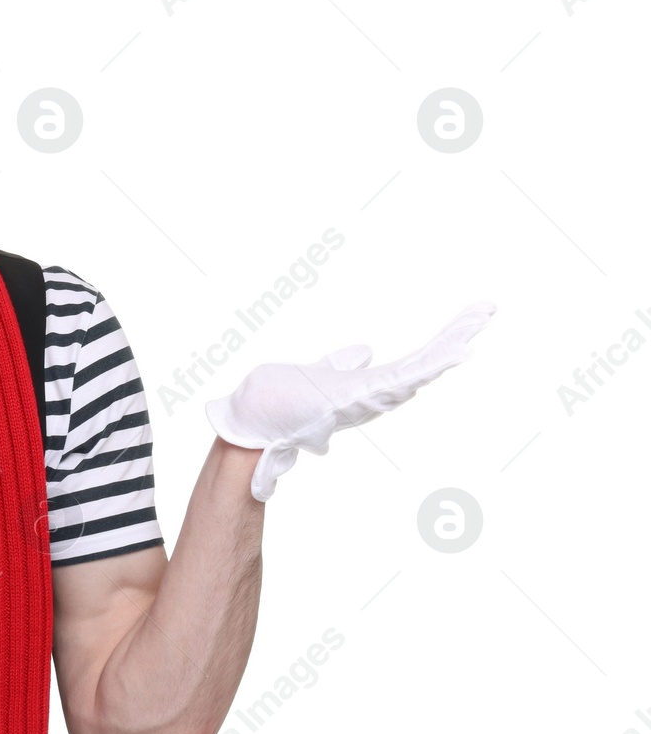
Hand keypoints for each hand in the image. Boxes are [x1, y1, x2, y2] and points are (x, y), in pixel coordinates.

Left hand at [204, 301, 495, 501]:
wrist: (246, 423)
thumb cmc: (272, 406)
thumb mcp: (316, 374)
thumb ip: (340, 365)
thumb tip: (363, 350)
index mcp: (364, 390)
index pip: (411, 365)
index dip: (439, 346)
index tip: (465, 325)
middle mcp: (371, 398)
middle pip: (424, 366)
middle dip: (456, 337)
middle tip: (487, 310)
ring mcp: (366, 399)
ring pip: (419, 370)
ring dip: (451, 343)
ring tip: (481, 317)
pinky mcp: (355, 397)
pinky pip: (399, 379)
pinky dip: (430, 364)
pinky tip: (457, 348)